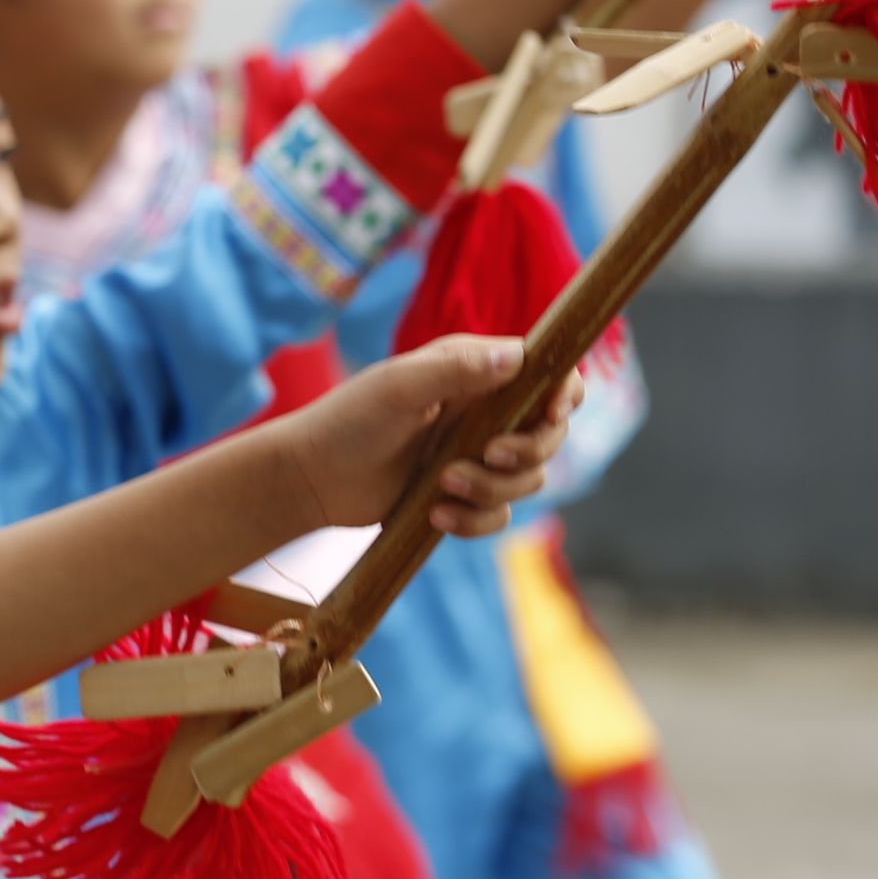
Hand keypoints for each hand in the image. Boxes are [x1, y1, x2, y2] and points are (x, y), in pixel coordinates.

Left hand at [279, 335, 578, 540]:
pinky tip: (436, 516)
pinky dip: (474, 521)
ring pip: (528, 480)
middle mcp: (484, 411)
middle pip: (550, 434)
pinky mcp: (463, 495)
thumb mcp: (398, 387)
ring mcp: (476, 455)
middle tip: (487, 455)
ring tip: (441, 486)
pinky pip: (499, 516)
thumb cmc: (348, 421)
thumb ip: (457, 369)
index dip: (565, 393)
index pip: (548, 374)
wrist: (312, 479)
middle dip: (526, 452)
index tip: (551, 414)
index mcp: (475, 371)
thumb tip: (517, 357)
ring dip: (491, 489)